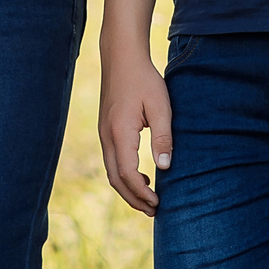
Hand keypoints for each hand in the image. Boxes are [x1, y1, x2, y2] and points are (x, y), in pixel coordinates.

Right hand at [98, 44, 171, 214]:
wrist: (121, 57)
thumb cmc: (144, 79)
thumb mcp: (160, 106)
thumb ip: (162, 138)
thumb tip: (165, 167)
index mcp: (120, 133)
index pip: (128, 174)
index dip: (142, 193)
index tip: (158, 203)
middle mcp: (107, 136)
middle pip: (115, 179)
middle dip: (133, 199)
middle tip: (153, 211)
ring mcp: (103, 133)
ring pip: (111, 171)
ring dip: (127, 189)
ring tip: (147, 200)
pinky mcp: (106, 129)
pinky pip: (111, 160)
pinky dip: (124, 175)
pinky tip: (141, 175)